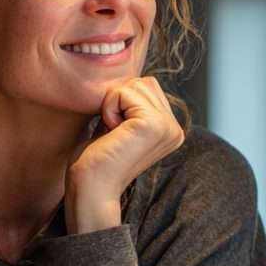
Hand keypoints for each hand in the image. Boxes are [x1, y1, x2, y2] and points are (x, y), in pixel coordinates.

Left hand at [65, 76, 183, 233]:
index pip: (147, 86)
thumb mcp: (119, 125)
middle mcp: (175, 129)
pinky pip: (123, 92)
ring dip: (113, 105)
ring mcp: (168, 127)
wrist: (90, 188)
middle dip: (119, 101)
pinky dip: (109, 108)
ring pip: (135, 84)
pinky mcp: (153, 125)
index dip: (121, 103)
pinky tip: (111, 134)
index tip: (116, 134)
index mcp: (170, 129)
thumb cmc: (96, 159)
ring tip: (113, 134)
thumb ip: (130, 104)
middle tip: (112, 133)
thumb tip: (128, 77)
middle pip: (144, 82)